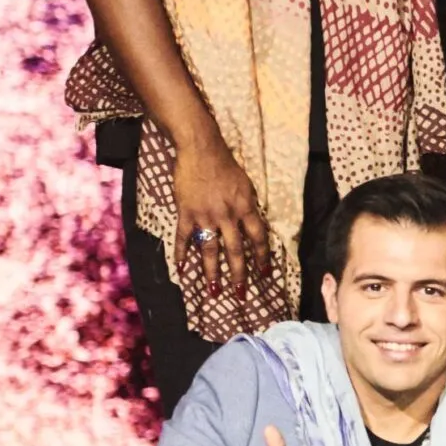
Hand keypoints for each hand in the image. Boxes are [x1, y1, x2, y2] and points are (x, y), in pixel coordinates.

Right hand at [173, 139, 267, 295]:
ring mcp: (206, 216)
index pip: (258, 239)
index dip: (261, 258)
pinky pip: (184, 238)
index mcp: (246, 208)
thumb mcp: (246, 186)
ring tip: (214, 291)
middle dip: (239, 274)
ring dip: (212, 272)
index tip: (264, 274)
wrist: (202, 151)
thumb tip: (253, 225)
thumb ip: (248, 207)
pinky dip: (182, 254)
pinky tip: (181, 269)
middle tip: (241, 294)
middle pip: (235, 251)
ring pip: (210, 250)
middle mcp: (228, 216)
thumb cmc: (226, 166)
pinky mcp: (187, 213)